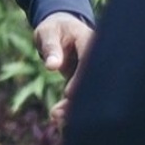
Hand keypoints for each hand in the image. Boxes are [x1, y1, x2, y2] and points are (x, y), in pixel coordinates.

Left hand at [34, 11, 94, 125]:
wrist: (58, 29)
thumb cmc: (54, 28)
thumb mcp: (48, 33)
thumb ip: (50, 47)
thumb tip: (52, 65)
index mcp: (91, 40)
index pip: (91, 61)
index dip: (82, 78)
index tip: (69, 93)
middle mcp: (96, 57)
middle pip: (93, 81)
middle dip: (79, 98)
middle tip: (59, 112)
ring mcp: (92, 70)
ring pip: (88, 91)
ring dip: (73, 105)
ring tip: (54, 115)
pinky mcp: (85, 80)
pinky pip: (81, 94)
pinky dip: (70, 105)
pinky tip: (56, 115)